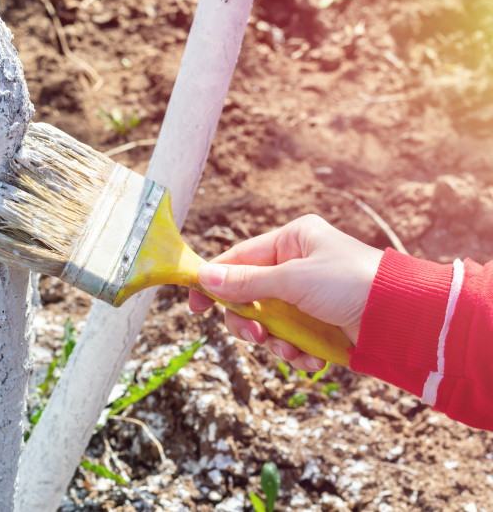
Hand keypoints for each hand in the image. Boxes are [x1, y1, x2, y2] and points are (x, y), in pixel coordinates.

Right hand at [189, 214, 382, 370]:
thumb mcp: (292, 280)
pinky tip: (312, 359)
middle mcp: (297, 266)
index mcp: (292, 241)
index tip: (195, 305)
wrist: (404, 318)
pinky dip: (297, 353)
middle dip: (250, 322)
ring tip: (291, 351)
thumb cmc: (352, 283)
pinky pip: (291, 340)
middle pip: (249, 297)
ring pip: (268, 323)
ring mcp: (308, 297)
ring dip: (275, 342)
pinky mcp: (319, 324)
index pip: (239, 259)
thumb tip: (203, 278)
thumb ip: (246, 283)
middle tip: (255, 336)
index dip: (214, 282)